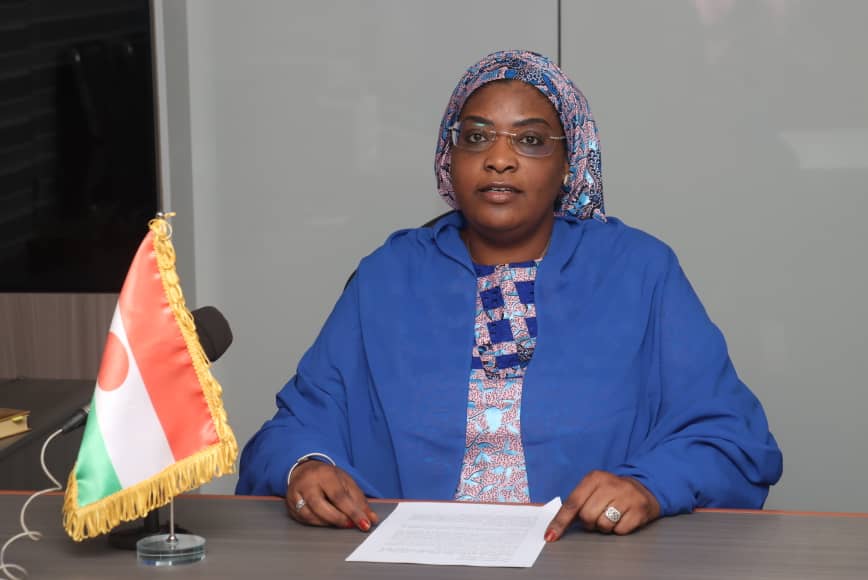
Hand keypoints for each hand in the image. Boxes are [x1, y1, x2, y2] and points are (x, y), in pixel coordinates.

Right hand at [285, 460, 378, 530]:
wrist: (305, 470)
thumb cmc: (328, 477)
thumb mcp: (346, 482)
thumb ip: (359, 501)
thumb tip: (371, 519)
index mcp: (324, 474)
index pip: (339, 496)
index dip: (353, 512)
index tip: (364, 524)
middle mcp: (307, 483)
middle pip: (321, 507)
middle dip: (339, 519)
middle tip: (351, 524)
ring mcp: (295, 494)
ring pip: (311, 516)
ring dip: (328, 523)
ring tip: (340, 522)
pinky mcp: (289, 505)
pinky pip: (304, 520)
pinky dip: (318, 523)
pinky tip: (326, 521)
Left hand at [545, 470, 659, 538]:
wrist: (642, 489)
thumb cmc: (611, 492)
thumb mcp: (592, 489)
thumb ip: (576, 503)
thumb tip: (554, 526)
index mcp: (594, 478)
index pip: (572, 503)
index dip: (560, 521)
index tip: (550, 536)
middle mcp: (610, 484)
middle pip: (587, 516)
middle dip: (589, 522)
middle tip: (596, 516)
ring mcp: (626, 496)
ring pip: (603, 524)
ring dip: (604, 527)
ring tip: (610, 517)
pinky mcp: (639, 509)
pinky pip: (620, 530)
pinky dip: (618, 529)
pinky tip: (622, 518)